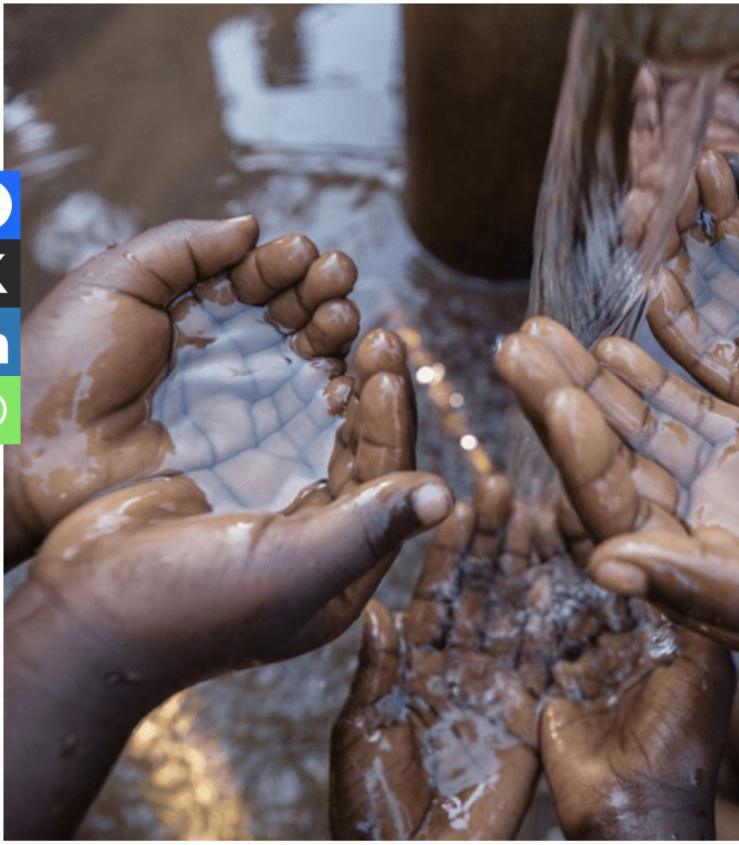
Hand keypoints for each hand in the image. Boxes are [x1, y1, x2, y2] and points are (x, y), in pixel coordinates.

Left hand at [6, 217, 364, 562]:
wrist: (37, 458)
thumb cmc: (59, 367)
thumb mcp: (114, 281)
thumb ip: (182, 244)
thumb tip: (250, 226)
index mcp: (192, 308)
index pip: (257, 275)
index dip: (284, 261)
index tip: (299, 254)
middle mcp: (226, 350)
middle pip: (295, 309)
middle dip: (323, 287)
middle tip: (335, 277)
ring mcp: (245, 398)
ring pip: (312, 354)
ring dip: (336, 325)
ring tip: (339, 314)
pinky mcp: (257, 444)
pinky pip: (311, 410)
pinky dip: (337, 383)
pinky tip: (343, 365)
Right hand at [16, 323, 451, 702]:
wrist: (83, 620)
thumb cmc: (187, 608)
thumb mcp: (289, 567)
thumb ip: (367, 528)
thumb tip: (447, 495)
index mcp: (345, 570)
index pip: (388, 482)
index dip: (392, 421)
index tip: (387, 366)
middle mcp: (320, 542)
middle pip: (364, 453)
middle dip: (373, 394)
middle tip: (379, 336)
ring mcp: (276, 515)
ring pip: (324, 437)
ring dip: (337, 385)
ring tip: (343, 331)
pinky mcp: (233, 492)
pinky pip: (277, 432)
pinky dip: (289, 392)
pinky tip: (291, 352)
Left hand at [331, 476, 540, 839]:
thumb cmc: (373, 806)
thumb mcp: (364, 729)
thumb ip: (379, 670)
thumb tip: (381, 611)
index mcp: (417, 662)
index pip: (441, 590)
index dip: (453, 545)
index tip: (463, 499)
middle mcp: (461, 665)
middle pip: (484, 589)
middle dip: (496, 539)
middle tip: (506, 487)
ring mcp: (498, 688)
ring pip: (517, 613)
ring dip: (527, 565)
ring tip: (538, 514)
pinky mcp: (528, 716)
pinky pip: (545, 660)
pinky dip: (555, 620)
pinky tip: (561, 577)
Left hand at [497, 316, 738, 665]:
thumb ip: (711, 584)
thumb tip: (604, 566)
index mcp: (701, 580)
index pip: (613, 513)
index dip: (578, 454)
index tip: (552, 390)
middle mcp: (700, 534)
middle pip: (608, 464)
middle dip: (561, 404)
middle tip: (515, 345)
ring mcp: (728, 487)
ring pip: (638, 428)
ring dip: (589, 381)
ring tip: (539, 330)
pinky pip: (688, 404)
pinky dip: (650, 372)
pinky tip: (612, 338)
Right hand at [533, 494, 735, 839]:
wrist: (632, 809)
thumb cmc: (680, 740)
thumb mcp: (702, 663)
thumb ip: (691, 605)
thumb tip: (675, 544)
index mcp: (663, 631)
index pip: (637, 566)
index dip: (615, 529)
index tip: (591, 486)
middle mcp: (621, 638)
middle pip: (591, 574)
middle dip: (568, 535)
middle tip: (544, 491)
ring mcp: (579, 658)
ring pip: (554, 594)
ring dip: (534, 557)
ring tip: (511, 511)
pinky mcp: (542, 680)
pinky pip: (523, 633)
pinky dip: (509, 598)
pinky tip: (490, 558)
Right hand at [649, 150, 738, 451]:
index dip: (723, 206)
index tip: (704, 165)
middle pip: (710, 277)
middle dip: (684, 235)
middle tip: (660, 193)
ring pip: (696, 313)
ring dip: (668, 274)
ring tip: (647, 231)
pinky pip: (703, 358)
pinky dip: (674, 325)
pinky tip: (654, 286)